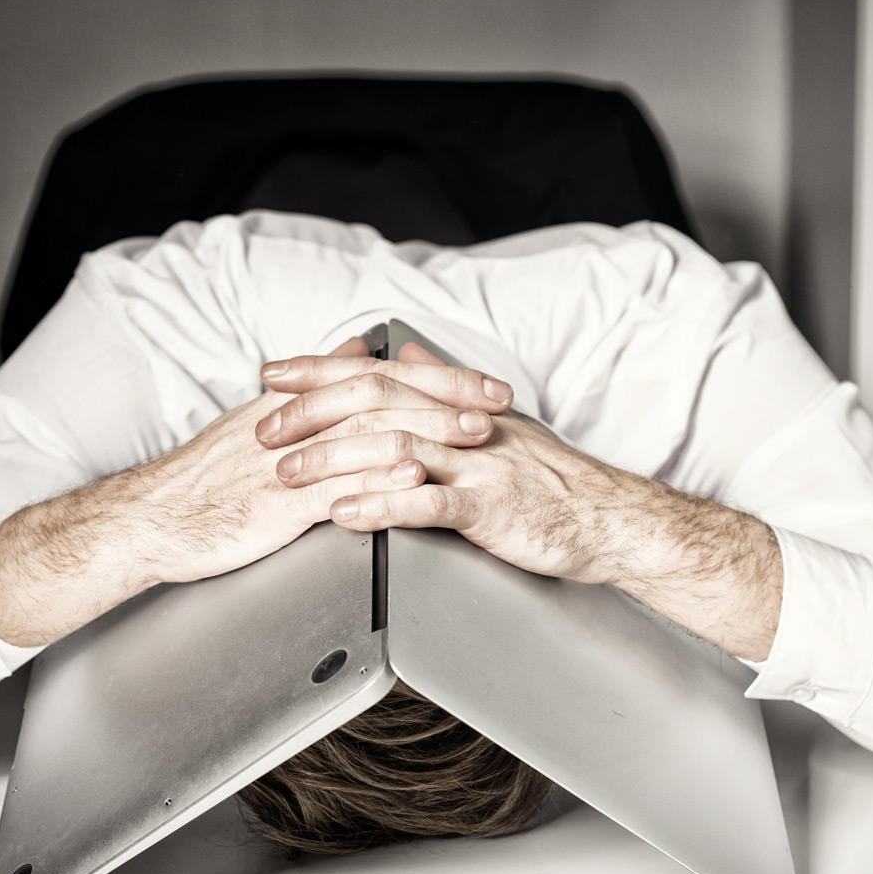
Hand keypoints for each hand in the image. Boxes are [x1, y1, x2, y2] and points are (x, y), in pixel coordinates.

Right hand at [0, 337, 512, 645]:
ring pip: (368, 435)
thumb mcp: (259, 421)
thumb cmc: (204, 481)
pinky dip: (379, 477)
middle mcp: (295, 423)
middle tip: (498, 402)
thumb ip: (313, 384)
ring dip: (429, 432)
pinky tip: (414, 477)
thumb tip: (356, 347)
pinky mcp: (276, 504)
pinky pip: (335, 485)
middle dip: (449, 398)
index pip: (377, 375)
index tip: (483, 384)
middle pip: (384, 395)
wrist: (149, 521)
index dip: (436, 379)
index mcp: (295, 403)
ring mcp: (287, 462)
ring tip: (475, 437)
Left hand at [269, 345, 783, 658]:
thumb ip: (445, 388)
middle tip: (263, 428)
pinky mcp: (490, 509)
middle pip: (375, 401)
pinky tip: (344, 514)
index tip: (273, 374)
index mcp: (458, 404)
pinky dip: (380, 506)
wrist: (609, 519)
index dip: (321, 372)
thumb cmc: (552, 480)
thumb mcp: (497, 423)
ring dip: (332, 460)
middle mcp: (463, 426)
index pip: (378, 373)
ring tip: (286, 473)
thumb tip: (408, 353)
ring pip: (393, 448)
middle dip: (311, 413)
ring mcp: (476, 465)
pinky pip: (427, 504)